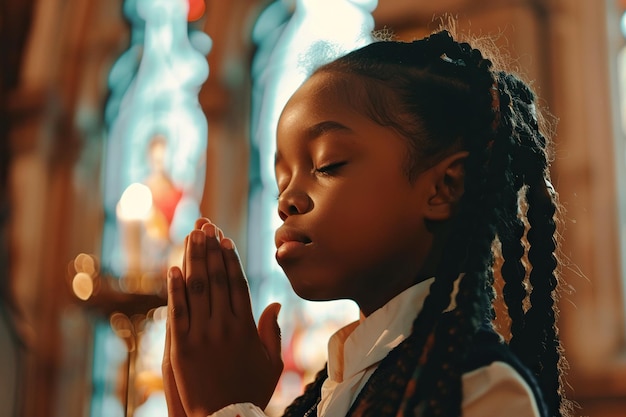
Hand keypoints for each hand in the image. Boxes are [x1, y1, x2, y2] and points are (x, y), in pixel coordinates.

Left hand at [165, 219, 282, 415]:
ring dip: (193, 260)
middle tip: (206, 226)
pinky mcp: (180, 347)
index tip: (225, 239)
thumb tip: (275, 304)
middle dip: (210, 249)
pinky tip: (173, 269)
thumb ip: (272, 332)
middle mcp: (224, 325)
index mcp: (246, 327)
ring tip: (191, 237)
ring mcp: (201, 335)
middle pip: (216, 278)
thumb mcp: (271, 364)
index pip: (237, 283)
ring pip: (197, 289)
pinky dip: (175, 289)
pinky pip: (177, 312)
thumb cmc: (250, 393)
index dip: (230, 259)